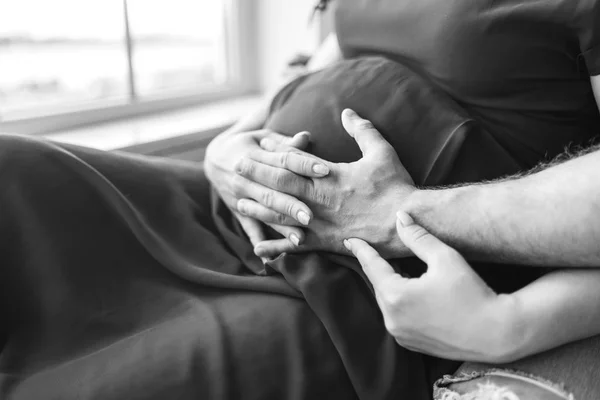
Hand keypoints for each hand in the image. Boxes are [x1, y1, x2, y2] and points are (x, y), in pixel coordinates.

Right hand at [204, 129, 328, 248]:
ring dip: (281, 227)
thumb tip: (307, 136)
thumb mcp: (263, 137)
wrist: (214, 158)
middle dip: (291, 204)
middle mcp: (246, 178)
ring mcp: (240, 197)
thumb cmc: (249, 145)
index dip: (304, 165)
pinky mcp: (238, 211)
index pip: (284, 160)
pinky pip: (249, 228)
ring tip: (300, 239)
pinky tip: (269, 259)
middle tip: (311, 216)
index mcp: (255, 155)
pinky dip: (259, 243)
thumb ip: (285, 142)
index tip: (326, 171)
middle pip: (272, 191)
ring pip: (263, 213)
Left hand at [235, 109, 415, 257]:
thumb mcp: (382, 152)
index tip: (259, 145)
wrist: (406, 221)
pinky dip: (276, 247)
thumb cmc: (396, 187)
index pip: (295, 161)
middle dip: (257, 174)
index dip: (275, 152)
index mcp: (329, 175)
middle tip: (236, 167)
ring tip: (240, 202)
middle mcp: (319, 198)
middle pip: (280, 184)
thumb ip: (362, 131)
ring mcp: (319, 222)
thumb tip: (347, 112)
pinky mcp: (325, 242)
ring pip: (281, 214)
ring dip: (259, 207)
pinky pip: (295, 246)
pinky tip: (259, 249)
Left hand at [345, 211, 518, 362]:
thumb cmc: (472, 292)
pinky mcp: (411, 344)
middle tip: (381, 252)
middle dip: (382, 269)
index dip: (361, 250)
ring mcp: (400, 334)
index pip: (371, 266)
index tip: (349, 240)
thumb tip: (400, 217)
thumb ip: (417, 237)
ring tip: (405, 272)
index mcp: (395, 296)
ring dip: (393, 286)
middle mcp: (391, 318)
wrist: (497, 333)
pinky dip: (402, 304)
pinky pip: (398, 317)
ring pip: (389, 302)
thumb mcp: (444, 258)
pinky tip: (417, 295)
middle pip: (380, 285)